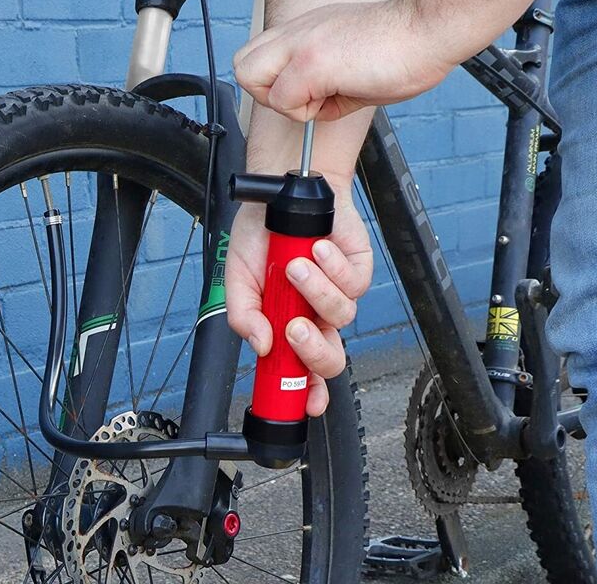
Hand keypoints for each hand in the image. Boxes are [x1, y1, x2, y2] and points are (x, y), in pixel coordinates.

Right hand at [225, 182, 372, 415]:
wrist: (284, 191)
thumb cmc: (262, 235)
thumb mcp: (237, 276)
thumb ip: (243, 314)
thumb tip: (260, 344)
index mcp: (287, 326)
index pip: (301, 372)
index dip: (306, 393)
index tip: (303, 404)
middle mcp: (316, 317)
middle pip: (331, 359)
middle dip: (314, 351)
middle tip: (294, 329)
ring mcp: (339, 295)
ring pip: (341, 317)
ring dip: (316, 291)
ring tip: (295, 267)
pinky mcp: (359, 271)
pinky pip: (354, 284)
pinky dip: (332, 267)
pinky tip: (317, 249)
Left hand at [233, 0, 456, 121]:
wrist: (429, 29)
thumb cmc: (403, 45)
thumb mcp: (353, 64)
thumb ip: (326, 83)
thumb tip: (319, 108)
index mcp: (307, 31)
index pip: (260, 57)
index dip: (277, 85)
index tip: (308, 96)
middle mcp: (297, 31)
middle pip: (242, 64)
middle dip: (266, 94)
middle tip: (303, 101)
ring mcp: (300, 44)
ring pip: (250, 77)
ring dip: (283, 103)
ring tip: (322, 99)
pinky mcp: (312, 63)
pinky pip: (283, 101)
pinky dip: (307, 113)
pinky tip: (337, 100)